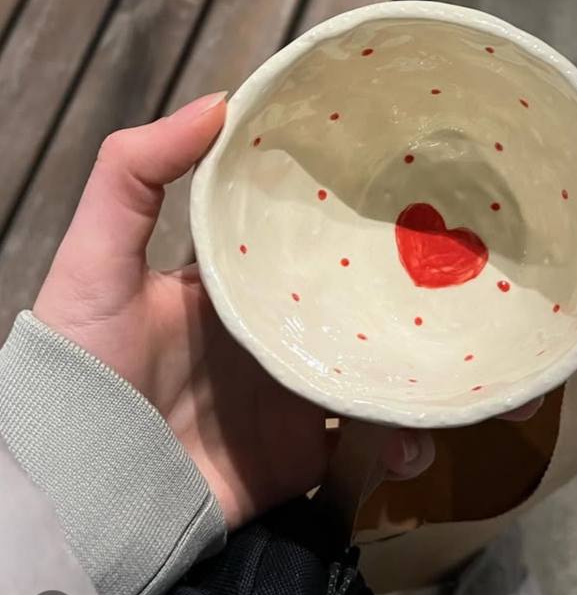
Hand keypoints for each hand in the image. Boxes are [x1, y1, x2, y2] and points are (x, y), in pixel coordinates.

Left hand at [32, 94, 437, 529]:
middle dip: (413, 283)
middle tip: (472, 267)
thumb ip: (135, 172)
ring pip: (382, 362)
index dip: (353, 203)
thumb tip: (223, 99)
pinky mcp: (309, 448)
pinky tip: (414, 441)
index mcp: (238, 277)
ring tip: (463, 362)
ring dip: (425, 363)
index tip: (412, 175)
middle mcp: (277, 325)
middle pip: (360, 293)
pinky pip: (374, 438)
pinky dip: (405, 441)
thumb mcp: (95, 258)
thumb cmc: (85, 367)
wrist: (85, 494)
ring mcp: (298, 387)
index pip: (306, 226)